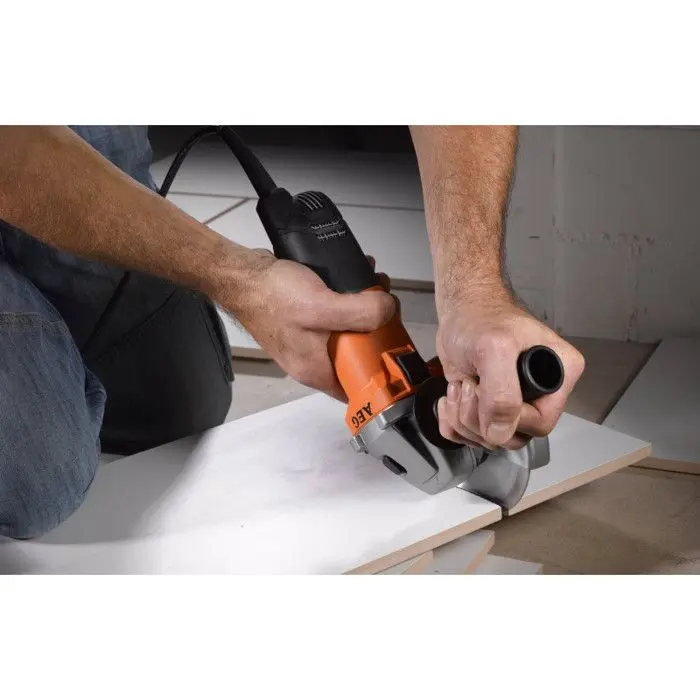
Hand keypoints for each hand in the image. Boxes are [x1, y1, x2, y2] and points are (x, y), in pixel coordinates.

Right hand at [223, 249, 394, 400]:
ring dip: (366, 311)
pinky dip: (349, 300)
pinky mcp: (304, 320)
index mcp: (315, 370)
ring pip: (348, 332)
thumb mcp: (321, 307)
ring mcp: (307, 340)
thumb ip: (360, 314)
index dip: (380, 374)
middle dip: (377, 331)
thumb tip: (390, 311)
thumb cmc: (270, 296)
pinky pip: (336, 315)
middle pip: (356, 355)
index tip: (398, 351)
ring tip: (376, 289)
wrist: (240, 275)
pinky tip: (358, 281)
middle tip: (389, 310)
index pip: (356, 389)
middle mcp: (311, 360)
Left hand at [436, 297, 584, 449]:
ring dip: (463, 417)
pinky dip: (452, 421)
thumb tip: (501, 432)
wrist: (458, 313)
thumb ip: (502, 393)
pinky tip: (452, 396)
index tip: (484, 388)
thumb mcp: (493, 348)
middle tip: (469, 385)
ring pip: (491, 439)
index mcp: (558, 376)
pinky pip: (470, 437)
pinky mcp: (488, 409)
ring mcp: (514, 404)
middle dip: (480, 417)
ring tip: (460, 385)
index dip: (508, 417)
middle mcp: (540, 394)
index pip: (541, 423)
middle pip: (513, 436)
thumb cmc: (480, 319)